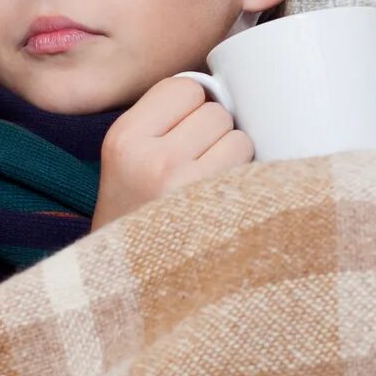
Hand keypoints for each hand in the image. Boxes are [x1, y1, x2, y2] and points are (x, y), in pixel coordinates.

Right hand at [93, 76, 251, 229]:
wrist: (131, 288)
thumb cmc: (136, 219)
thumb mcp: (124, 163)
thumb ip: (161, 123)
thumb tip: (223, 88)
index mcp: (123, 140)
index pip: (181, 87)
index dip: (191, 107)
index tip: (185, 132)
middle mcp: (152, 160)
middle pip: (214, 110)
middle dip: (213, 133)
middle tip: (196, 168)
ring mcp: (188, 187)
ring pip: (237, 136)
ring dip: (233, 156)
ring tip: (210, 188)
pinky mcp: (221, 211)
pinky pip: (252, 168)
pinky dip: (247, 181)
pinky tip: (226, 203)